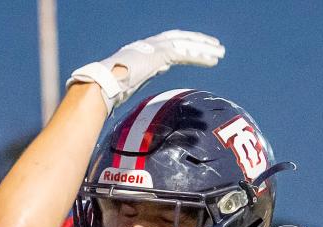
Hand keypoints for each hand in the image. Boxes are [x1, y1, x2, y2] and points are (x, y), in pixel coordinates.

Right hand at [68, 31, 224, 111]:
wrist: (102, 86)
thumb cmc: (108, 91)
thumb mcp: (128, 84)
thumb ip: (141, 79)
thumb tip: (148, 85)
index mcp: (142, 51)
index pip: (169, 44)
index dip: (184, 45)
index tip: (197, 50)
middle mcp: (148, 45)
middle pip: (180, 39)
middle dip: (198, 42)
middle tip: (215, 47)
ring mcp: (152, 47)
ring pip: (185, 44)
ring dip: (204, 48)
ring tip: (220, 52)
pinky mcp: (157, 54)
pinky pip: (184, 53)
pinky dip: (199, 56)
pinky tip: (212, 60)